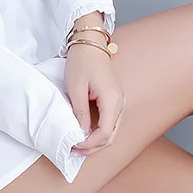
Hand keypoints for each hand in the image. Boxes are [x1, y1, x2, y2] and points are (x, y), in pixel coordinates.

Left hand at [64, 40, 124, 155]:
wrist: (90, 42)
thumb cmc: (82, 61)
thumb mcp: (76, 87)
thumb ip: (79, 112)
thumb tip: (81, 134)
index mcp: (112, 100)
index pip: (104, 133)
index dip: (89, 144)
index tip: (73, 146)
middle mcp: (119, 103)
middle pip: (110, 136)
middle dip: (93, 147)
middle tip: (74, 150)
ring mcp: (117, 102)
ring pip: (110, 131)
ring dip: (96, 141)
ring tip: (78, 144)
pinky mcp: (112, 99)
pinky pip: (108, 122)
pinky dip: (98, 131)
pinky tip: (85, 132)